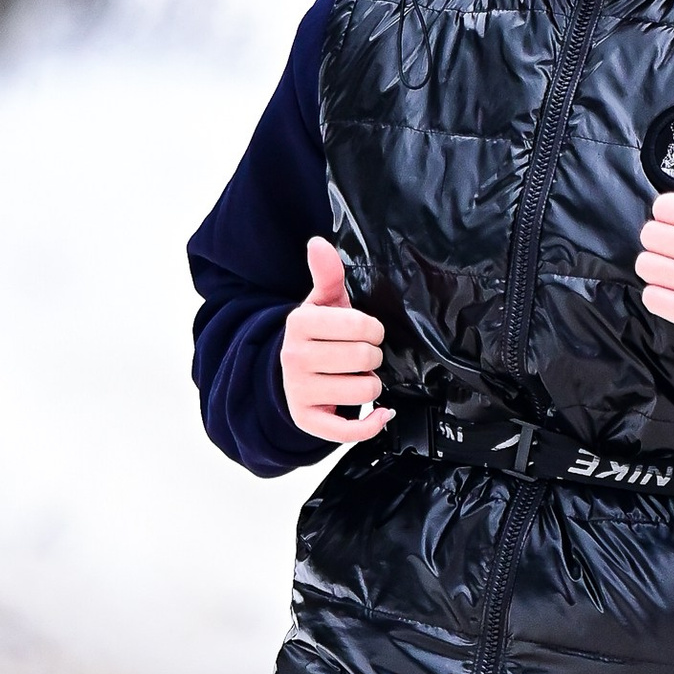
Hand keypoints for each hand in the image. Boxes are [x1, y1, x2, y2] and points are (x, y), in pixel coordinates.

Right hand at [282, 236, 390, 444]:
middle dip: (373, 357)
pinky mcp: (306, 421)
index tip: (366, 331)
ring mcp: (298, 392)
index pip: (362, 327)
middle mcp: (294, 358)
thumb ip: (327, 273)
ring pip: (364, 391)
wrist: (293, 372)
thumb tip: (318, 243)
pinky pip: (349, 431)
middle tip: (362, 356)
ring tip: (358, 377)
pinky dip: (373, 423)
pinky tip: (381, 411)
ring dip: (371, 385)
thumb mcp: (323, 302)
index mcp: (299, 323)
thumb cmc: (318, 334)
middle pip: (366, 359)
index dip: (374, 330)